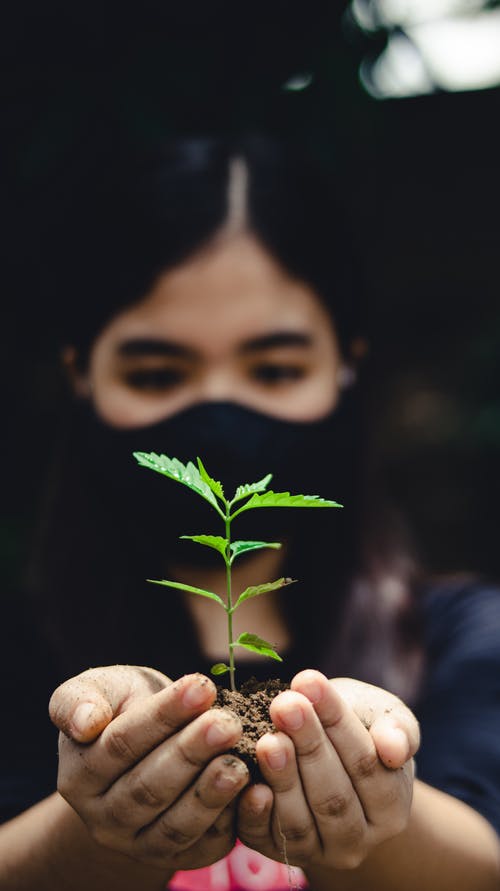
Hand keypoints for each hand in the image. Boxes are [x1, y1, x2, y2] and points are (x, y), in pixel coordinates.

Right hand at [49, 666, 248, 870]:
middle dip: (191, 753)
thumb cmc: (125, 707)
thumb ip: (79, 699)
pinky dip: (230, 820)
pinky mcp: (181, 857)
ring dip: (210, 794)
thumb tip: (87, 723)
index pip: (120, 745)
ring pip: (176, 824)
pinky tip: (252, 791)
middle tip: (227, 724)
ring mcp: (141, 844)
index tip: (201, 686)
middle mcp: (105, 820)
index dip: (162, 716)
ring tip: (239, 763)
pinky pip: (205, 845)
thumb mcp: (101, 690)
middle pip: (148, 788)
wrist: (148, 748)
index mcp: (80, 776)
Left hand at [238, 670, 418, 871]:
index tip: (309, 681)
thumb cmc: (361, 729)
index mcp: (391, 808)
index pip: (367, 765)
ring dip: (282, 777)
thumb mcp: (384, 718)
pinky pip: (266, 840)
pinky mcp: (278, 852)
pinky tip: (250, 785)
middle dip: (307, 745)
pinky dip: (257, 815)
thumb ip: (397, 729)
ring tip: (267, 739)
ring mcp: (317, 851)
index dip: (338, 723)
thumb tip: (393, 748)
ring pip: (300, 821)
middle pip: (333, 796)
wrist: (331, 757)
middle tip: (284, 705)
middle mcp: (358, 840)